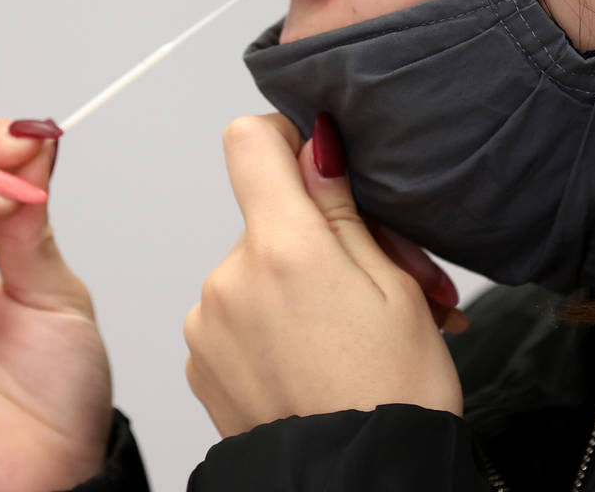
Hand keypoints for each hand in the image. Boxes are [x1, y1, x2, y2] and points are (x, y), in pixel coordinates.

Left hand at [184, 113, 463, 437]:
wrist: (358, 488)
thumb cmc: (393, 396)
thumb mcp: (392, 287)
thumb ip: (340, 208)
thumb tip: (313, 145)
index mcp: (282, 247)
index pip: (249, 141)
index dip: (286, 137)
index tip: (319, 166)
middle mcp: (229, 278)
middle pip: (267, 216)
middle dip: (320, 236)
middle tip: (381, 280)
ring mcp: (207, 323)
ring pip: (256, 268)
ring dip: (298, 284)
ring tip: (353, 329)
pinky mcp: (201, 361)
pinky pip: (237, 313)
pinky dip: (272, 322)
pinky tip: (317, 355)